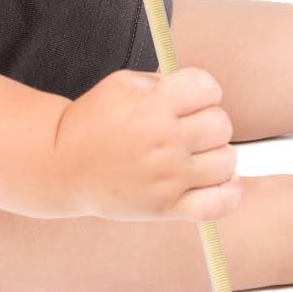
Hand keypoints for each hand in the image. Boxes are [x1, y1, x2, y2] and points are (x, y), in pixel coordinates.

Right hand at [52, 66, 240, 221]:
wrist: (63, 168)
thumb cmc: (94, 123)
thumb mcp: (121, 85)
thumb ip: (163, 83)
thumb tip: (199, 93)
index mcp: (153, 108)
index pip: (208, 87)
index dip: (203, 90)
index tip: (190, 99)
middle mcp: (164, 144)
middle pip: (221, 125)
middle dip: (210, 121)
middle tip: (191, 129)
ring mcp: (168, 179)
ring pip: (226, 161)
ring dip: (218, 155)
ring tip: (199, 155)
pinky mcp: (167, 208)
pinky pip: (218, 205)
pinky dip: (229, 193)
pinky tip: (220, 182)